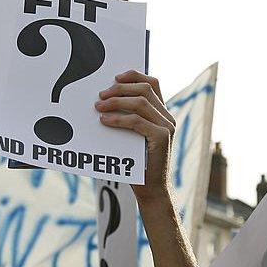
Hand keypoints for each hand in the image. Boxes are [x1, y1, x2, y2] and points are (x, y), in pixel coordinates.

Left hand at [97, 71, 174, 202]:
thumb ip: (128, 120)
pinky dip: (119, 118)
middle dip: (120, 88)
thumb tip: (104, 102)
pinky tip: (105, 120)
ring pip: (141, 102)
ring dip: (116, 101)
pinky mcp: (162, 138)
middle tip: (100, 95)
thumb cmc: (138, 165)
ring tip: (99, 106)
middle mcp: (168, 118)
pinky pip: (138, 121)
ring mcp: (167, 127)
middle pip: (145, 89)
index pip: (152, 84)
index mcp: (162, 114)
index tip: (115, 77)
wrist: (151, 190)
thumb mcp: (133, 138)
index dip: (134, 76)